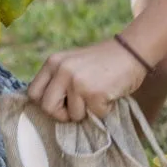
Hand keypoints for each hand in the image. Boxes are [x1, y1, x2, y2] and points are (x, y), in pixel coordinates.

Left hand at [26, 38, 144, 121]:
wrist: (133, 51)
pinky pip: (95, 115)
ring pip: (72, 115)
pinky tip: (110, 95)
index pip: (33, 93)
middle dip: (63, 114)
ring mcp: (77, 82)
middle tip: (79, 108)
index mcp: (53, 62)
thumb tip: (46, 107)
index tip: (61, 103)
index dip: (46, 103)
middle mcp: (62, 70)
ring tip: (99, 96)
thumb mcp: (73, 63)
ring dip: (87, 112)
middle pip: (47, 108)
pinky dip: (104, 110)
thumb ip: (58, 79)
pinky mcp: (94, 93)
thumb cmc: (104, 62)